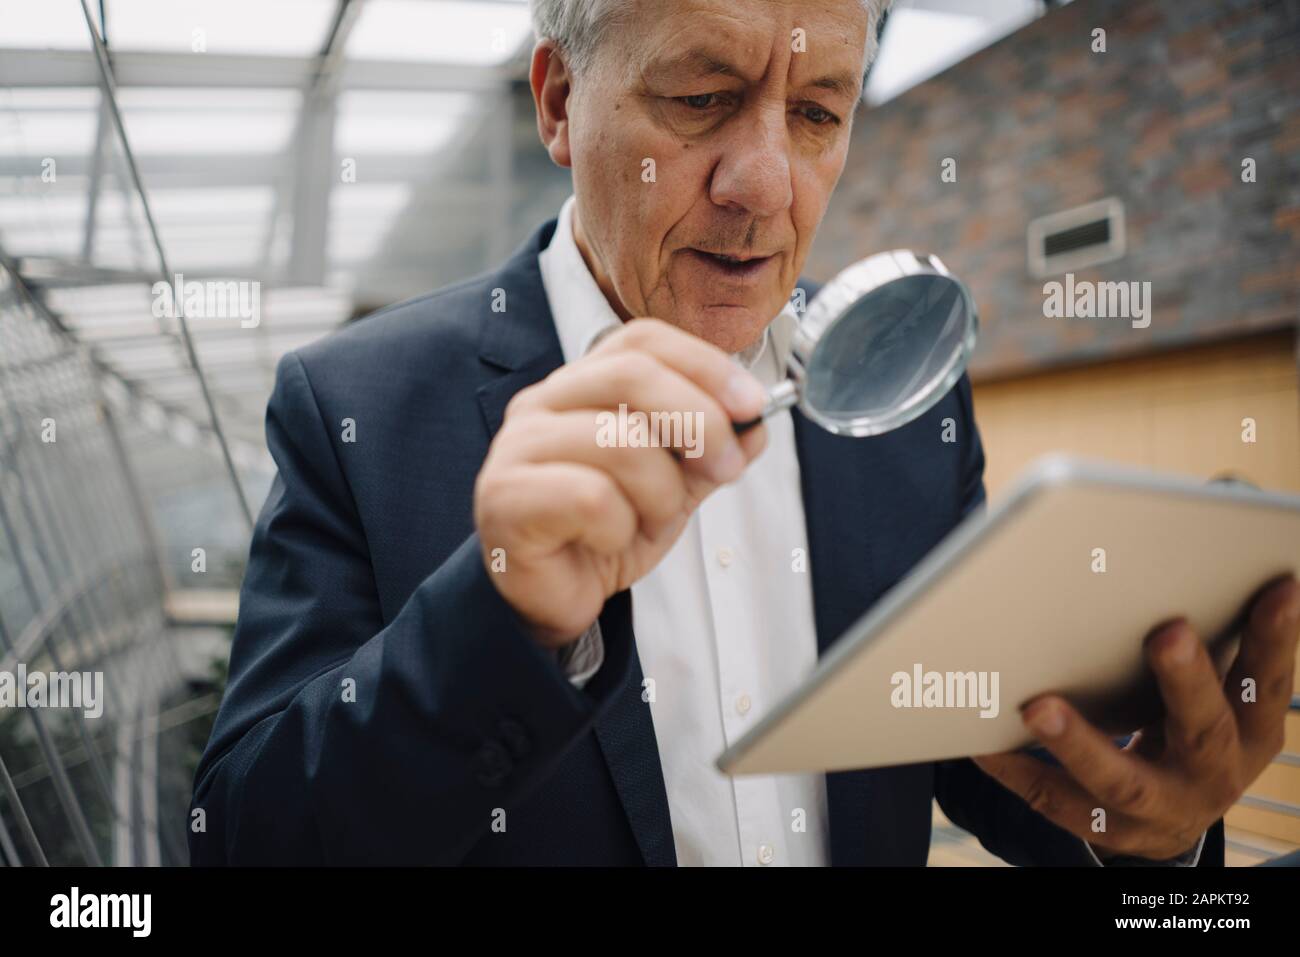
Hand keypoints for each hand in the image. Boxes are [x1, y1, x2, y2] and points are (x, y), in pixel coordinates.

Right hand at [474, 318, 767, 646]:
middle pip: (632, 375)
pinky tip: (606, 542)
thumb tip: (758, 422)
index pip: (643, 340)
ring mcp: (517, 446)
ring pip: (619, 441)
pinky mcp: (505, 496)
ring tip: (649, 522)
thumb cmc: (603, 534)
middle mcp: (542, 402)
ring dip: (660, 493)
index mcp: (582, 386)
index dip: (704, 364)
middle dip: (699, 420)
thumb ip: (712, 452)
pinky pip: (591, 498)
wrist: (551, 601)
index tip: (752, 403)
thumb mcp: (675, 486)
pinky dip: (619, 528)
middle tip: (727, 467)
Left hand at [974, 574, 1299, 860]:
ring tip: (1037, 707)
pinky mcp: (1108, 828)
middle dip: (1187, 680)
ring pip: (1120, 781)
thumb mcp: (1216, 694)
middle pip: (1204, 729)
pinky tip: (982, 743)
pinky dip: (1018, 769)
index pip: (1267, 681)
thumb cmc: (1186, 723)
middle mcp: (1213, 773)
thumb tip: (1191, 550)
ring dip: (1080, 743)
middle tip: (1168, 632)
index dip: (1276, 638)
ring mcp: (1160, 809)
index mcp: (1250, 731)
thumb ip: (1209, 638)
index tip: (1281, 587)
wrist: (1171, 816)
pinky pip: (1057, 800)